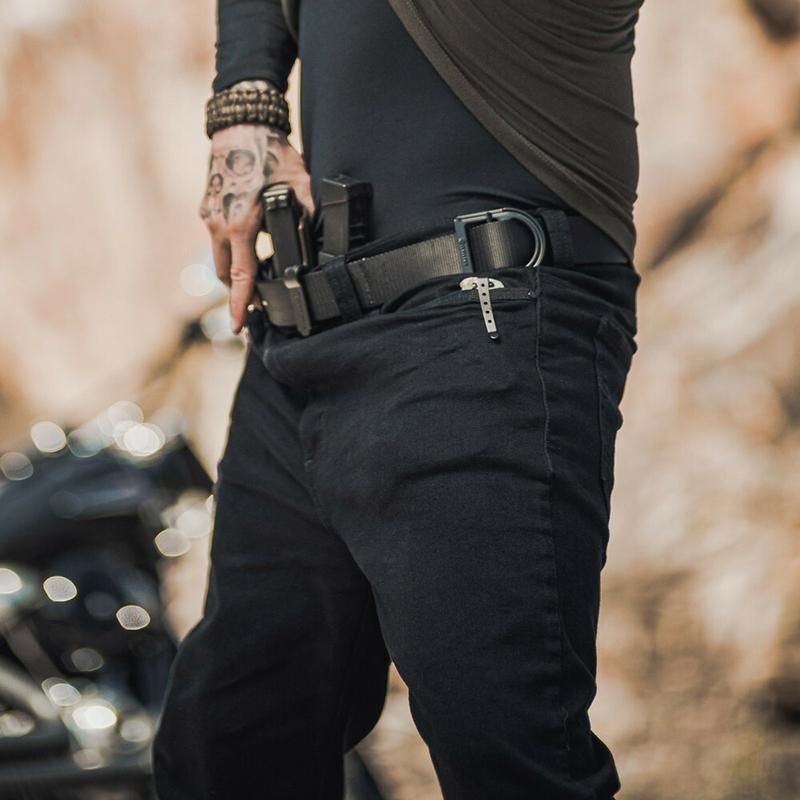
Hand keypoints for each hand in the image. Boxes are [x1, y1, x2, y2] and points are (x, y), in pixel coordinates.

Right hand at [199, 123, 313, 333]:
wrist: (241, 123)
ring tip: (257, 273)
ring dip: (235, 269)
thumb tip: (321, 241)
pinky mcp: (207, 206)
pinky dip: (232, 248)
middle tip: (258, 301)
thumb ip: (309, 216)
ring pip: (220, 256)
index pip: (240, 276)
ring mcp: (209, 215)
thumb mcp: (300, 186)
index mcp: (240, 224)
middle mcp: (219, 223)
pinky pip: (218, 238)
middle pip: (226, 273)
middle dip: (239, 290)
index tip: (238, 326)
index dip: (239, 304)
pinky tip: (251, 242)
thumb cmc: (270, 152)